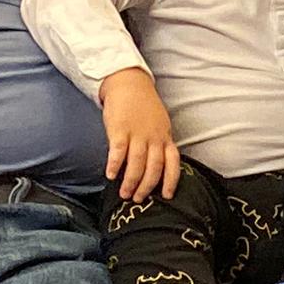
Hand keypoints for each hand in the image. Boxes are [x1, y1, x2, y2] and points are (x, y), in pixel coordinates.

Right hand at [101, 68, 181, 200]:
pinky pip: (118, 151)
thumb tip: (156, 167)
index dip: (171, 181)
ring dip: (131, 181)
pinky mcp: (120, 129)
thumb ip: (159, 144)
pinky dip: (115, 165)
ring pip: (137, 163)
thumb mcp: (159, 124)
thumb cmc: (144, 106)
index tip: (167, 196)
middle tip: (138, 199)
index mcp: (165, 136)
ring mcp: (137, 133)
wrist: (129, 83)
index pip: (173, 162)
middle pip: (154, 167)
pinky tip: (111, 175)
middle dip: (146, 187)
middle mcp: (154, 137)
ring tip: (124, 194)